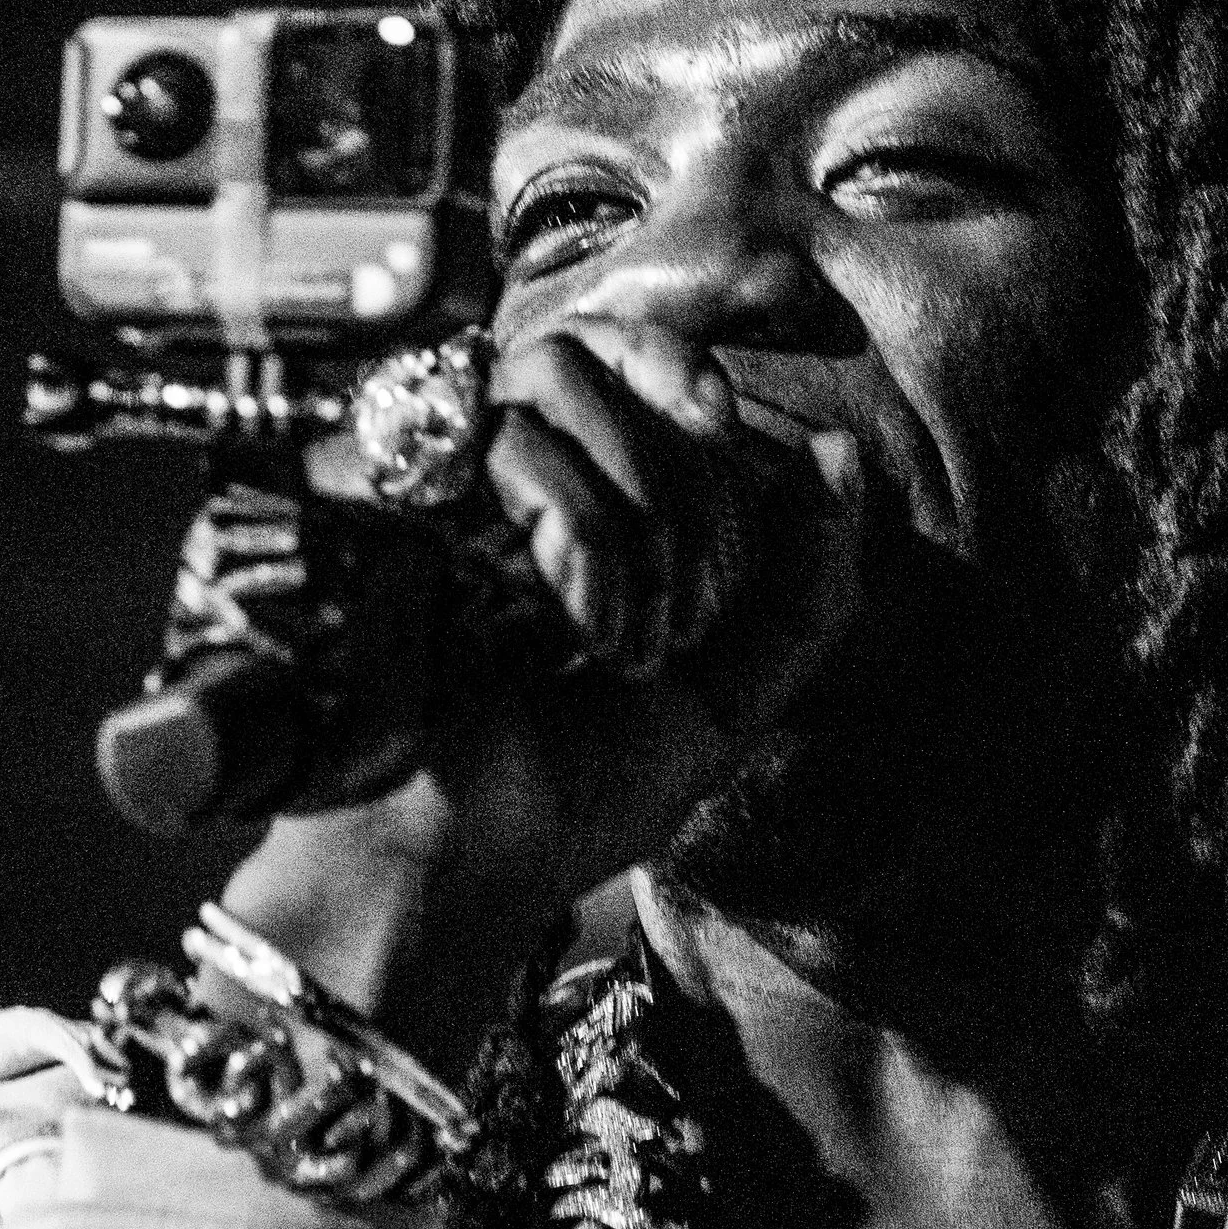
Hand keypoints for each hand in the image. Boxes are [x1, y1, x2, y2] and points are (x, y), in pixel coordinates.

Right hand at [222, 323, 864, 1067]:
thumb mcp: (727, 698)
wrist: (454, 873)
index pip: (627, 355)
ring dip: (636, 499)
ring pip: (555, 375)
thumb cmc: (572, 795)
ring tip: (630, 632)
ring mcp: (433, 477)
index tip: (729, 428)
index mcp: (565, 497)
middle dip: (687, 477)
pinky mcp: (386, 498)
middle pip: (605, 356)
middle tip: (689, 614)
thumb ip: (803, 587)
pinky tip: (573, 634)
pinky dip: (582, 540)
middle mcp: (489, 470)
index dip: (683, 369)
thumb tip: (842, 451)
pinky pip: (511, 448)